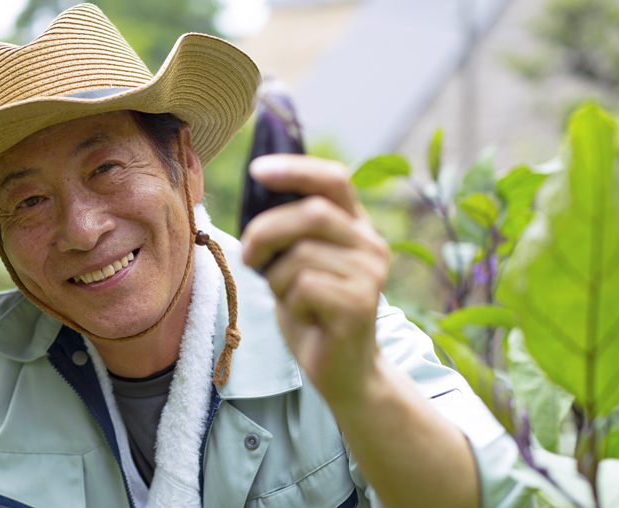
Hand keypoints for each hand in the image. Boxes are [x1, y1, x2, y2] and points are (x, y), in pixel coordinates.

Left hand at [239, 154, 389, 403]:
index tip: (257, 170)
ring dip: (276, 278)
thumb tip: (254, 201)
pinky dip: (289, 302)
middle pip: (311, 213)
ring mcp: (369, 274)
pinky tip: (304, 316)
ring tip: (287, 296)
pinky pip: (304, 287)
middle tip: (248, 257)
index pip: (333, 179)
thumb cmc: (312, 312)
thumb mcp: (297, 263)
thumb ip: (288, 233)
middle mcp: (370, 244)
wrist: (343, 370)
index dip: (296, 169)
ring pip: (301, 254)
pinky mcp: (359, 304)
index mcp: (355, 227)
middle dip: (266, 231)